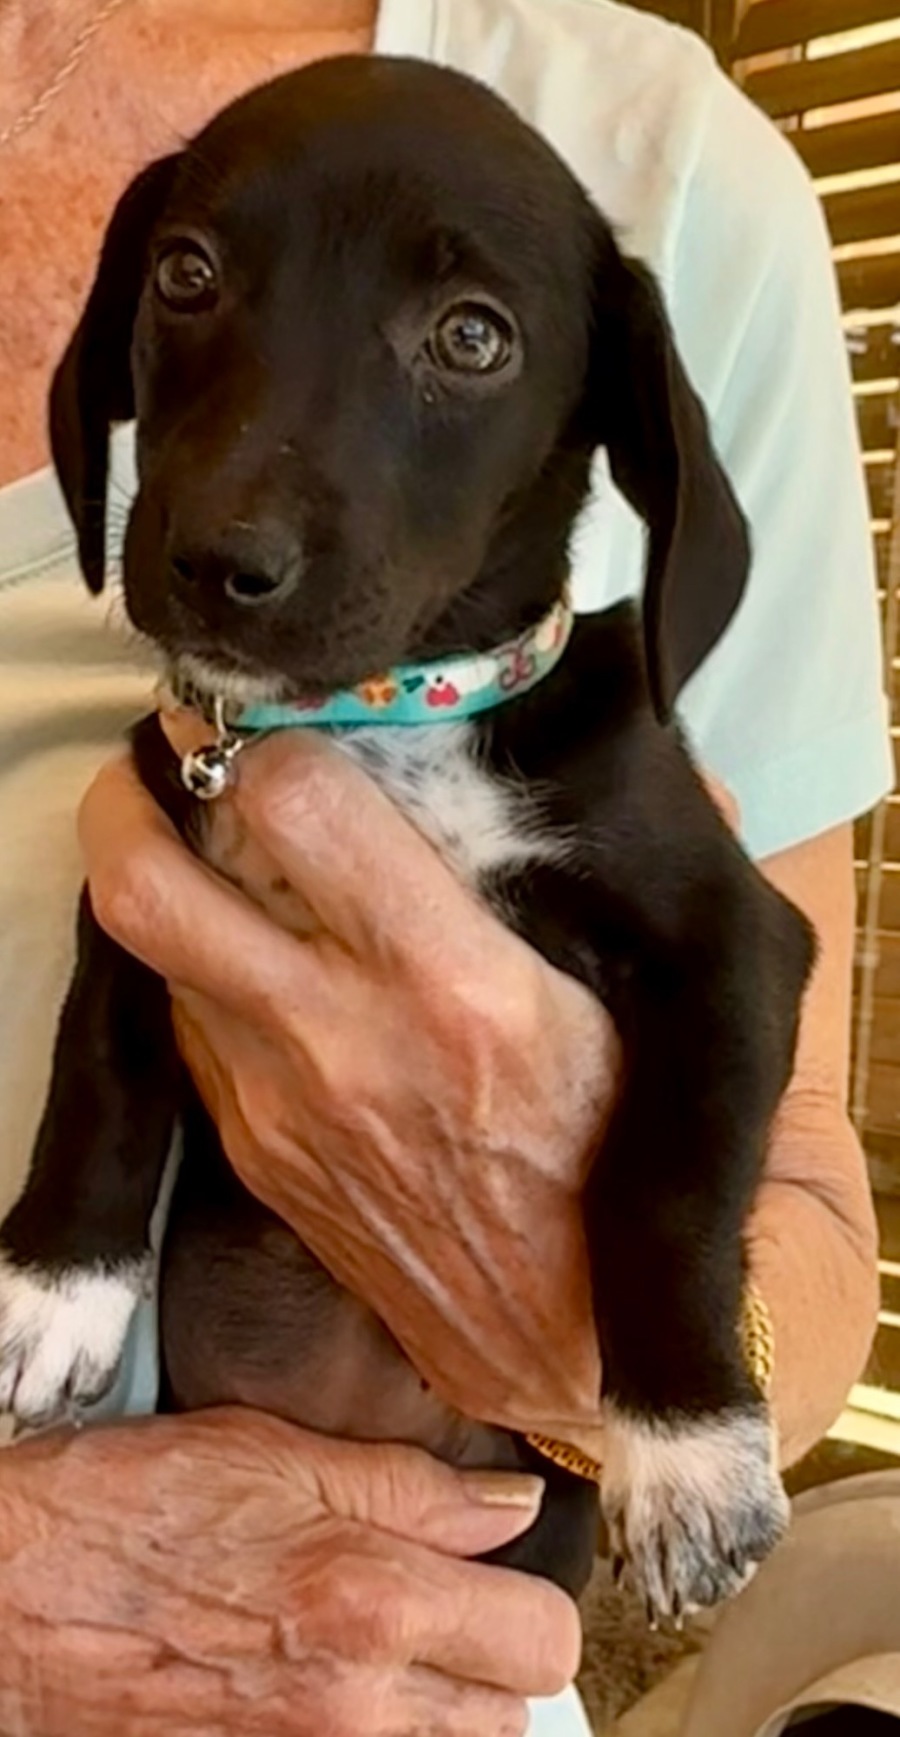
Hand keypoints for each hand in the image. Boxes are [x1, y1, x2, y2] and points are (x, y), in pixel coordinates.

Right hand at [0, 1409, 578, 1736]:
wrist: (8, 1601)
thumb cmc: (125, 1514)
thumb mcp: (273, 1456)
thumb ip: (412, 1487)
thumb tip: (512, 1503)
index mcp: (370, 1602)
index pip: (543, 1639)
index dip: (529, 1599)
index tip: (494, 1574)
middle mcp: (355, 1709)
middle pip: (509, 1722)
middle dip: (487, 1664)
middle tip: (430, 1609)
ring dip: (432, 1712)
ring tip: (372, 1653)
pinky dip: (369, 1736)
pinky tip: (322, 1692)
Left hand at [81, 724, 618, 1433]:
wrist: (555, 1338)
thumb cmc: (604, 1160)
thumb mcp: (617, 1010)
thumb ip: (575, 883)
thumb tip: (604, 768)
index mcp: (449, 982)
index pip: (298, 806)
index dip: (275, 743)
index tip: (286, 731)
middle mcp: (337, 1035)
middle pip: (150, 883)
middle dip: (128, 797)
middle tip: (164, 759)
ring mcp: (274, 1100)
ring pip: (148, 949)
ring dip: (155, 876)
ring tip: (198, 841)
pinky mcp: (249, 1149)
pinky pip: (186, 1024)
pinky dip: (194, 967)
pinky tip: (245, 952)